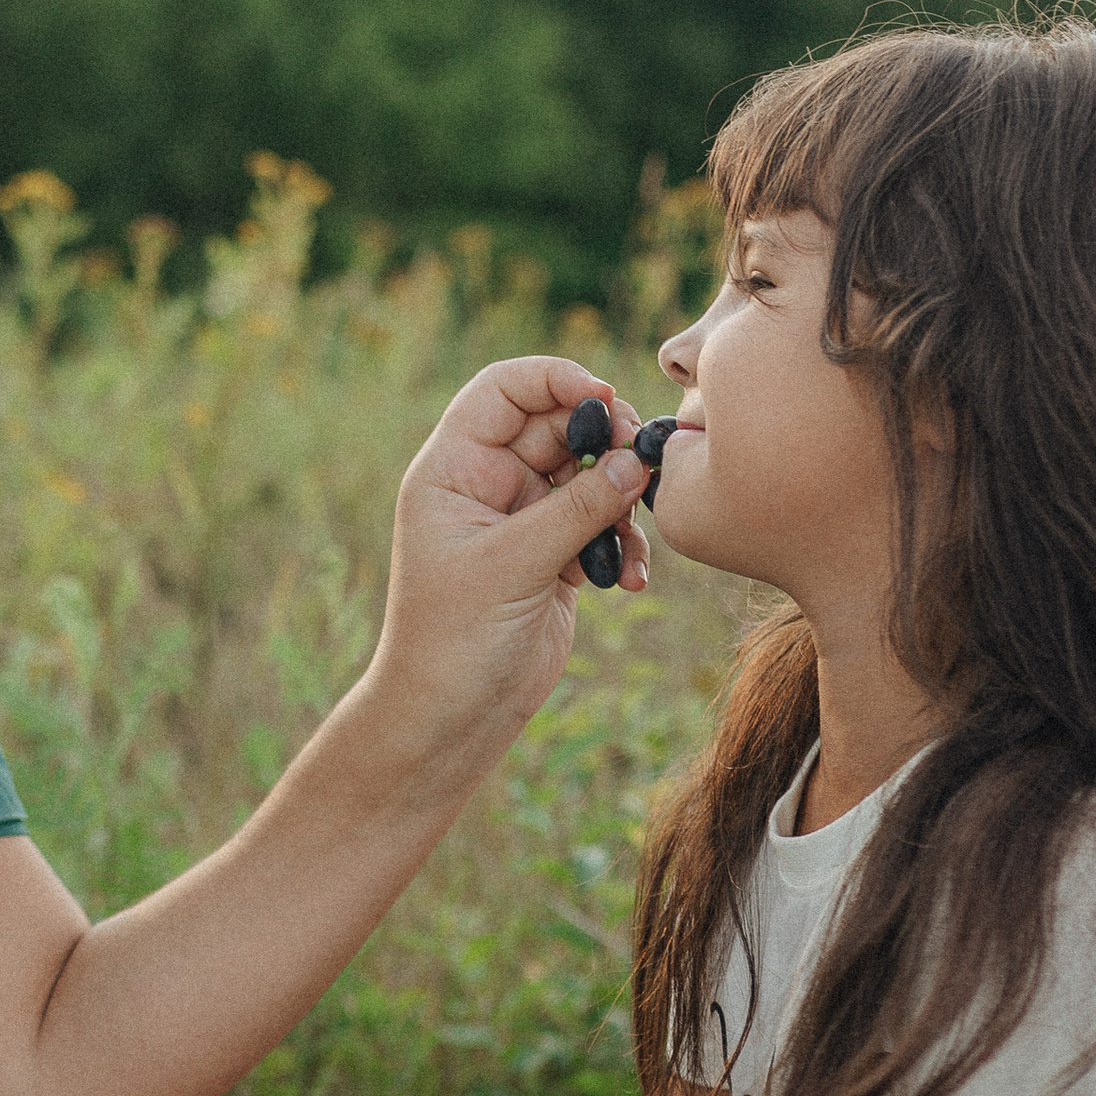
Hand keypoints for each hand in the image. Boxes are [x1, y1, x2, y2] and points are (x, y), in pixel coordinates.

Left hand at [366, 362, 651, 766]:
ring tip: (631, 539)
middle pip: (558, 425)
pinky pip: (600, 524)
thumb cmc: (454, 640)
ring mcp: (522, 519)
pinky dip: (622, 543)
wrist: (452, 716)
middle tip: (643, 460)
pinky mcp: (554, 555)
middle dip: (606, 438)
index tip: (606, 395)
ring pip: (588, 474)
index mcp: (453, 468)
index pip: (503, 389)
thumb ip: (576, 508)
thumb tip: (637, 459)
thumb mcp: (513, 566)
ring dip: (620, 498)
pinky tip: (631, 580)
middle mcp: (487, 484)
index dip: (555, 379)